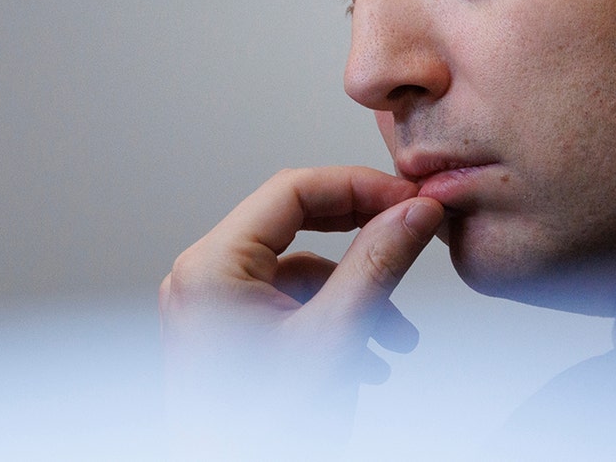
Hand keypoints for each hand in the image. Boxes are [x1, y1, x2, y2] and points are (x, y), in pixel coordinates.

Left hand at [159, 166, 443, 446]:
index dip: (359, 186)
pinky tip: (367, 355)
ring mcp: (212, 307)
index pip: (292, 191)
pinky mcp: (226, 333)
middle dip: (361, 237)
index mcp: (212, 266)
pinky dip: (330, 317)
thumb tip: (412, 212)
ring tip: (396, 334)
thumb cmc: (258, 430)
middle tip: (410, 232)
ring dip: (354, 293)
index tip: (407, 198)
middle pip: (295, 224)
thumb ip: (377, 265)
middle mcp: (203, 278)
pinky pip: (286, 304)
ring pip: (298, 271)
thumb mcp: (333, 337)